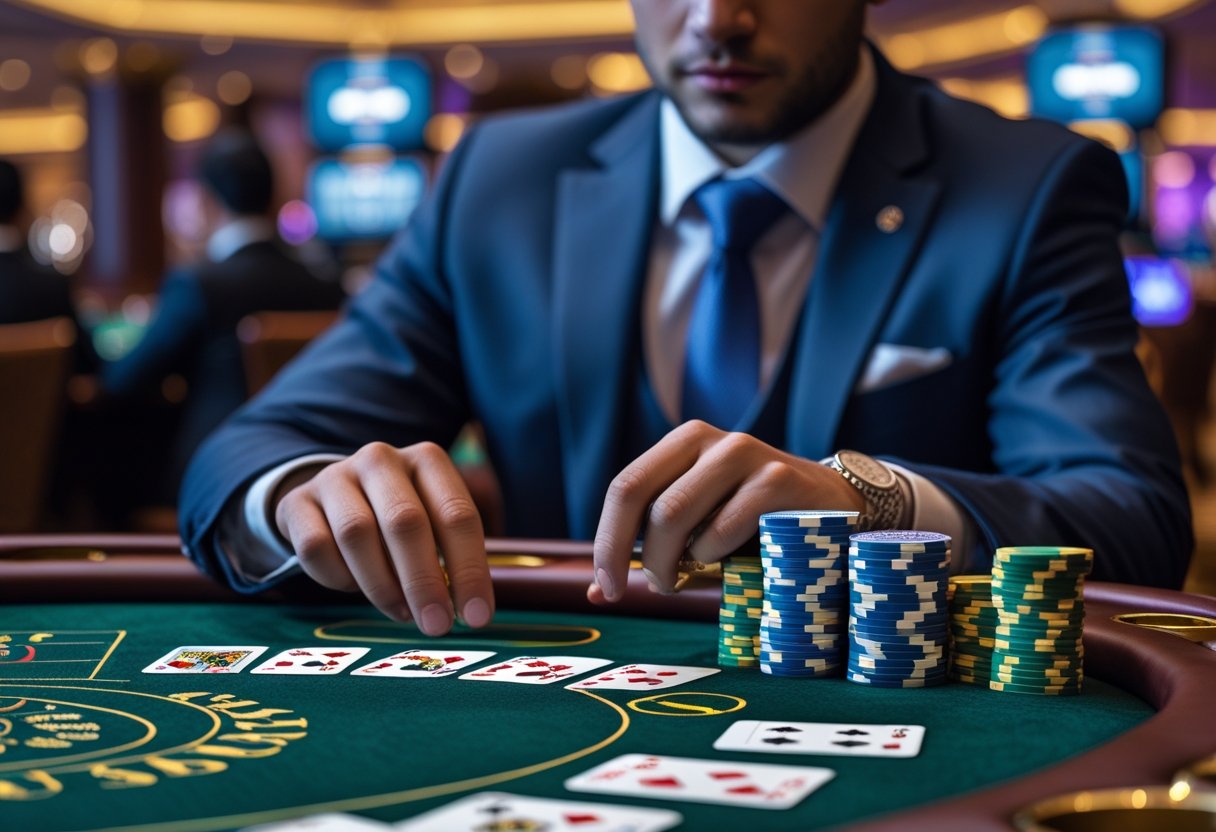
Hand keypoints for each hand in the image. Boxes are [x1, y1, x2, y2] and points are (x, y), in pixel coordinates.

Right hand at [274, 441, 491, 635]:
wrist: (332, 497)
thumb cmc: (396, 520)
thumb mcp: (432, 525)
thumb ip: (449, 559)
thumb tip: (467, 610)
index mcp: (428, 460)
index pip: (457, 515)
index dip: (469, 569)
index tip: (476, 617)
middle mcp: (381, 460)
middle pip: (406, 522)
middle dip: (424, 582)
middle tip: (436, 625)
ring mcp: (335, 477)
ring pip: (357, 534)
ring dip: (382, 585)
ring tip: (400, 611)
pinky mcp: (297, 502)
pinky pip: (315, 547)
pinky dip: (338, 577)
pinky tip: (353, 586)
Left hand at [587, 421, 864, 602]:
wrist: (837, 509)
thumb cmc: (756, 522)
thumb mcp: (701, 524)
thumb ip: (649, 547)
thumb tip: (594, 593)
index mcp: (684, 442)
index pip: (626, 486)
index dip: (607, 541)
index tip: (605, 588)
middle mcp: (712, 439)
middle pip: (645, 501)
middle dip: (636, 556)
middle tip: (651, 589)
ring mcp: (747, 453)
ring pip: (675, 515)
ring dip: (673, 562)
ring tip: (686, 577)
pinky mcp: (779, 478)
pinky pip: (721, 528)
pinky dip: (714, 557)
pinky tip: (730, 561)